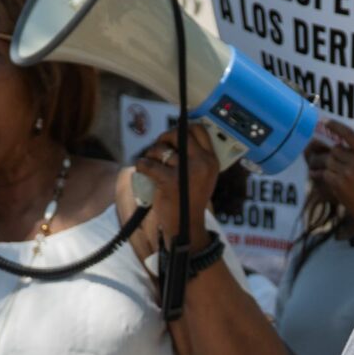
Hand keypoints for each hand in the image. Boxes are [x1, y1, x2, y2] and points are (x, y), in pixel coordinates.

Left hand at [136, 122, 220, 250]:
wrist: (187, 226)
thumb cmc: (190, 200)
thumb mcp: (203, 177)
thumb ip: (195, 157)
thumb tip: (175, 134)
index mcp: (211, 161)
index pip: (199, 129)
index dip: (183, 128)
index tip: (174, 136)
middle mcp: (202, 163)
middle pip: (179, 133)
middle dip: (164, 138)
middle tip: (160, 148)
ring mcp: (186, 171)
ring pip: (160, 148)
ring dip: (152, 154)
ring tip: (154, 165)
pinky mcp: (170, 181)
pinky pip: (148, 163)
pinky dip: (142, 166)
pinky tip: (144, 172)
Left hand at [305, 121, 353, 234]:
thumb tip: (339, 147)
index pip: (351, 136)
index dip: (338, 127)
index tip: (327, 122)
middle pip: (335, 150)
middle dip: (329, 155)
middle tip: (324, 159)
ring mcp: (348, 173)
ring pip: (328, 161)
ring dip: (321, 164)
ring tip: (318, 167)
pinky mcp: (339, 184)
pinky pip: (324, 173)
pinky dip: (320, 175)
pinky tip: (319, 176)